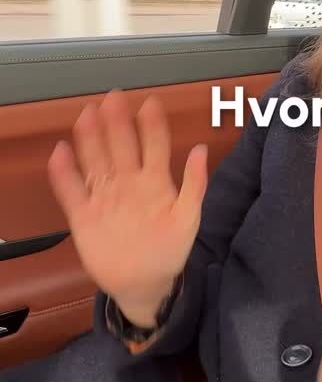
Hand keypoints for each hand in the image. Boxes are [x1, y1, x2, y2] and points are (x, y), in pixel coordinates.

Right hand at [47, 90, 208, 315]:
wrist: (146, 283)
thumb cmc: (169, 248)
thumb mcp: (188, 217)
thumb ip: (195, 184)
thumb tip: (200, 149)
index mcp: (156, 181)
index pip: (154, 145)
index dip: (152, 125)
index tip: (150, 103)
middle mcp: (128, 182)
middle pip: (121, 146)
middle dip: (117, 122)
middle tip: (114, 98)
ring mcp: (105, 196)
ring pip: (95, 161)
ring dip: (90, 139)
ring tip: (87, 115)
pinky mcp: (84, 215)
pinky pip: (71, 191)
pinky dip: (64, 173)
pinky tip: (61, 153)